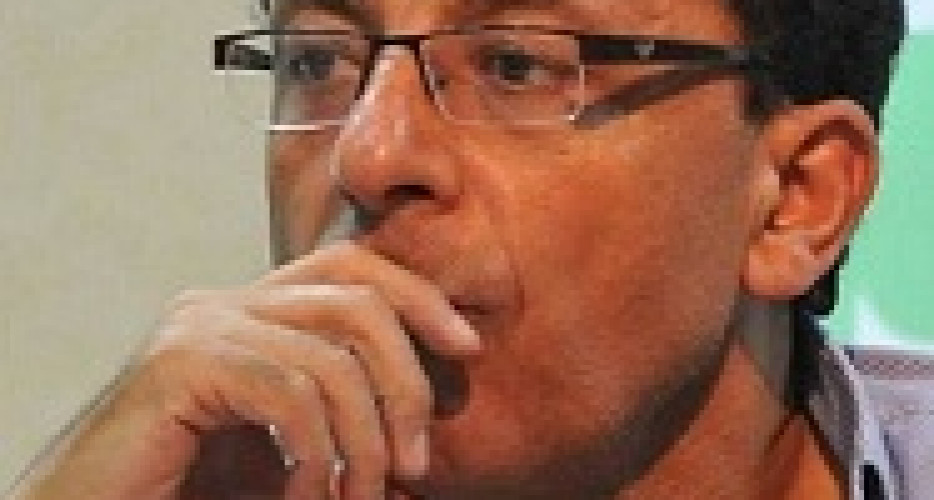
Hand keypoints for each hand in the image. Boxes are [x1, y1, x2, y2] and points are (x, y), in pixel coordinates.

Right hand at [19, 242, 481, 499]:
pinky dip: (317, 456)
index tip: (466, 347)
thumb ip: (342, 412)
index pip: (352, 268)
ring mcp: (200, 327)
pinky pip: (289, 394)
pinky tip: (307, 498)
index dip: (419, 297)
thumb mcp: (290, 443)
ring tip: (363, 496)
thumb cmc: (198, 486)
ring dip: (364, 441)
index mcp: (256, 309)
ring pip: (331, 356)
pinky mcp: (179, 366)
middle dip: (406, 379)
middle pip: (356, 298)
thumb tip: (424, 422)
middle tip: (416, 461)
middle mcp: (226, 302)